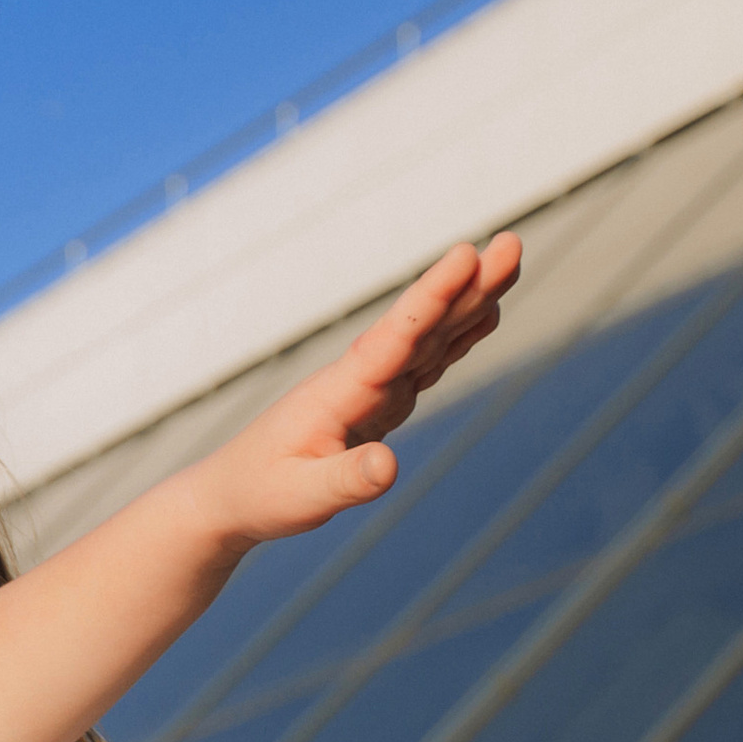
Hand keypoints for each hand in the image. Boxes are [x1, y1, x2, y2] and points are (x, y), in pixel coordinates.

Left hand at [188, 234, 520, 547]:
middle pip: (421, 328)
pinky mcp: (378, 403)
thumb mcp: (302, 499)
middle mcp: (359, 381)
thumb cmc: (261, 496)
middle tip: (512, 242)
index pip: (392, 340)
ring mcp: (371, 390)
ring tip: (509, 258)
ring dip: (470, 301)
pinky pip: (425, 363)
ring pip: (428, 338)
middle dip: (467, 287)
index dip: (430, 300)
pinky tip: (484, 315)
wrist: (230, 495)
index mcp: (340, 394)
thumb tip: (389, 468)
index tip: (464, 256)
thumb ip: (345, 483)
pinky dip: (456, 336)